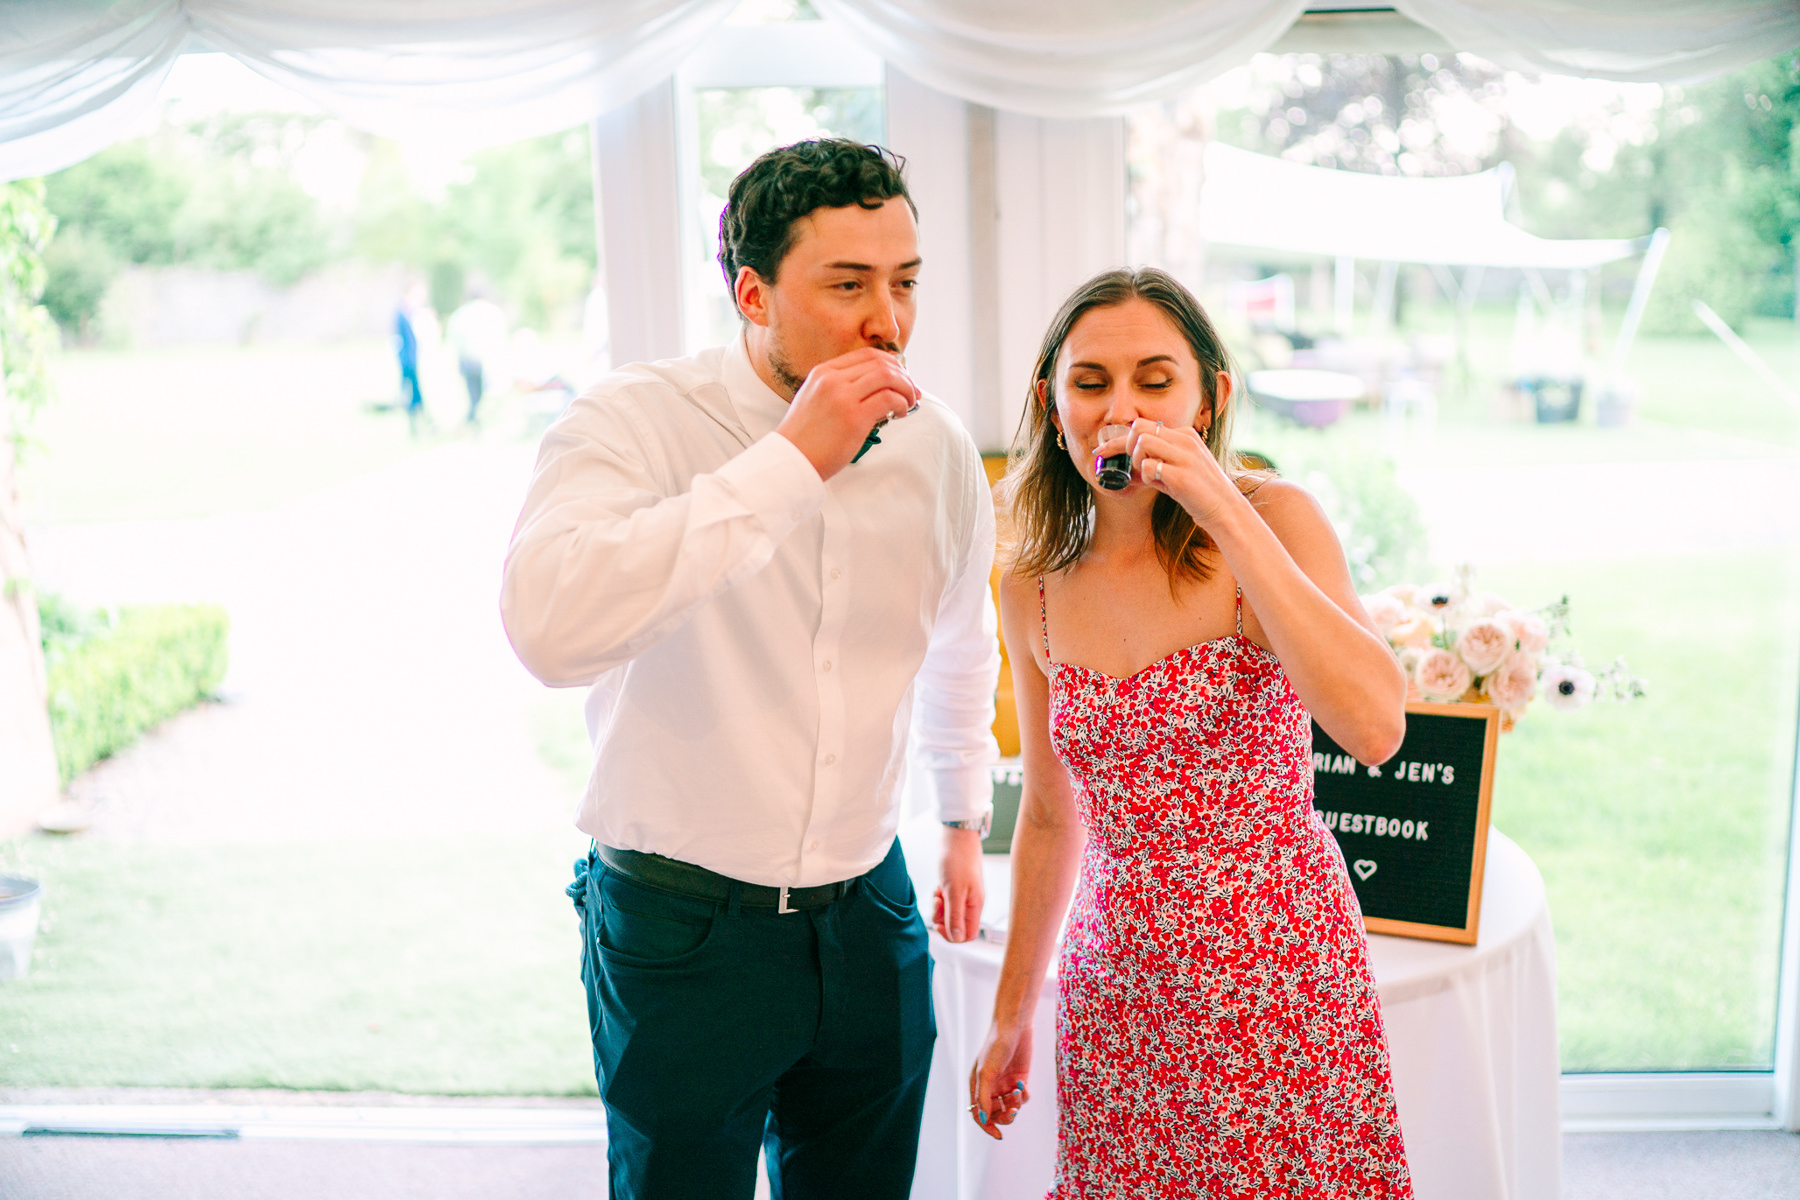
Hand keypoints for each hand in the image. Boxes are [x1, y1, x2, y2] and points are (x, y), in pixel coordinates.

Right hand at [774, 346, 919, 480]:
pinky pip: (889, 399)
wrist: (791, 459)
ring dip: (906, 388)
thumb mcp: (816, 399)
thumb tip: (878, 388)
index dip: (890, 363)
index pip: (867, 354)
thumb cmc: (806, 437)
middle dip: (903, 376)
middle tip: (912, 391)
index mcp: (823, 372)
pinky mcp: (854, 418)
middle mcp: (832, 379)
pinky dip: (902, 403)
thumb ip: (840, 388)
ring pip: (888, 377)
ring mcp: (842, 397)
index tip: (901, 377)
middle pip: (881, 363)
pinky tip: (900, 414)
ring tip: (909, 403)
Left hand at [932, 826, 983, 941]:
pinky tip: (938, 887)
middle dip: (943, 918)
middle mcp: (971, 903)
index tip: (940, 923)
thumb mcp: (954, 890)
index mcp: (975, 906)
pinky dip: (939, 897)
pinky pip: (946, 901)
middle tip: (937, 904)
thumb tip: (957, 938)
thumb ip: (955, 915)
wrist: (957, 836)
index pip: (968, 935)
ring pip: (949, 913)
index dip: (953, 935)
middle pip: (956, 925)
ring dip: (939, 907)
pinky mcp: (956, 887)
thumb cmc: (958, 859)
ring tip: (938, 892)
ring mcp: (964, 895)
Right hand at [969, 1022, 1032, 1139]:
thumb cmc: (995, 1047)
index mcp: (977, 1086)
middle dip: (1005, 1116)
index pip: (979, 1114)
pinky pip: (1022, 1098)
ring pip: (1010, 1108)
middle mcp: (991, 1088)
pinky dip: (1023, 1096)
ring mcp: (1005, 1084)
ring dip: (1015, 1105)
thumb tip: (982, 1119)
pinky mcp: (1020, 1079)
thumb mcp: (986, 1072)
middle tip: (1013, 1111)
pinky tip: (1022, 1085)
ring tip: (1017, 1092)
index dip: (987, 1126)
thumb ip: (984, 1097)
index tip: (998, 1134)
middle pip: (996, 1114)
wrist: (1015, 1026)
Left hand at [1094, 419, 1236, 526]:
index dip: (1118, 439)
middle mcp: (1185, 440)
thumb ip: (1158, 458)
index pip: (1144, 425)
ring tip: (1147, 476)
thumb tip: (1127, 461)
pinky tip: (1157, 485)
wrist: (1224, 509)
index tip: (1102, 451)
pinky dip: (1146, 477)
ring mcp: (1184, 456)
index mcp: (1185, 435)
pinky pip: (1148, 466)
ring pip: (1142, 442)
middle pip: (1139, 427)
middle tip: (1128, 465)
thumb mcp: (1180, 466)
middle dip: (1123, 445)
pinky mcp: (1181, 475)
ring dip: (1136, 460)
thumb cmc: (1198, 490)